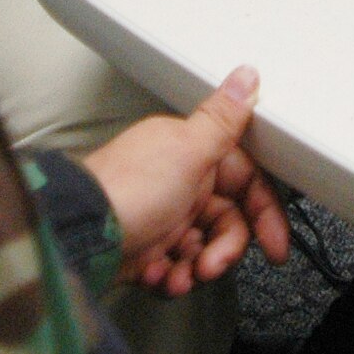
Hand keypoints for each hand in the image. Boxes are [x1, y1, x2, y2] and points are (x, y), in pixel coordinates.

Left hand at [82, 65, 291, 295]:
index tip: (275, 247)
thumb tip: (247, 75)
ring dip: (196, 268)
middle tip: (211, 265)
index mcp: (192, 152)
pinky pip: (177, 268)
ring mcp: (163, 216)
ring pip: (204, 249)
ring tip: (178, 274)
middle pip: (227, 222)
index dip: (264, 214)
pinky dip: (172, 278)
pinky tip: (157, 275)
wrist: (78, 237)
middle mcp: (180, 182)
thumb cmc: (127, 190)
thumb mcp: (187, 150)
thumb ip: (223, 119)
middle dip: (224, 250)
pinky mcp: (147, 248)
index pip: (246, 183)